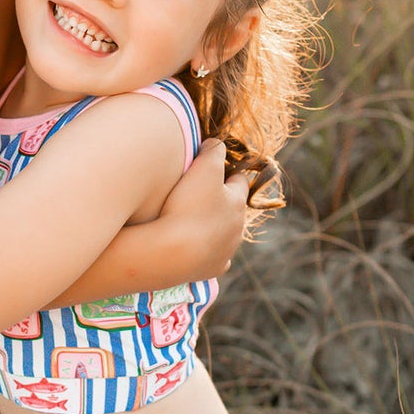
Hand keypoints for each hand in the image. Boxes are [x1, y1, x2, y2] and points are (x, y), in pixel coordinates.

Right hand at [157, 139, 248, 280]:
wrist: (173, 252)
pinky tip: (195, 248)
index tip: (213, 169)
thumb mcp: (203, 167)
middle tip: (198, 195)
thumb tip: (216, 144)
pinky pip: (215, 258)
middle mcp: (237, 228)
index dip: (227, 172)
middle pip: (233, 210)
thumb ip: (214, 150)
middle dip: (221, 202)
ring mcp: (226, 251)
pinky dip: (208, 252)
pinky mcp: (212, 269)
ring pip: (226, 235)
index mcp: (238, 202)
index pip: (240, 181)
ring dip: (214, 227)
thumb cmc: (189, 205)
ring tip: (191, 222)